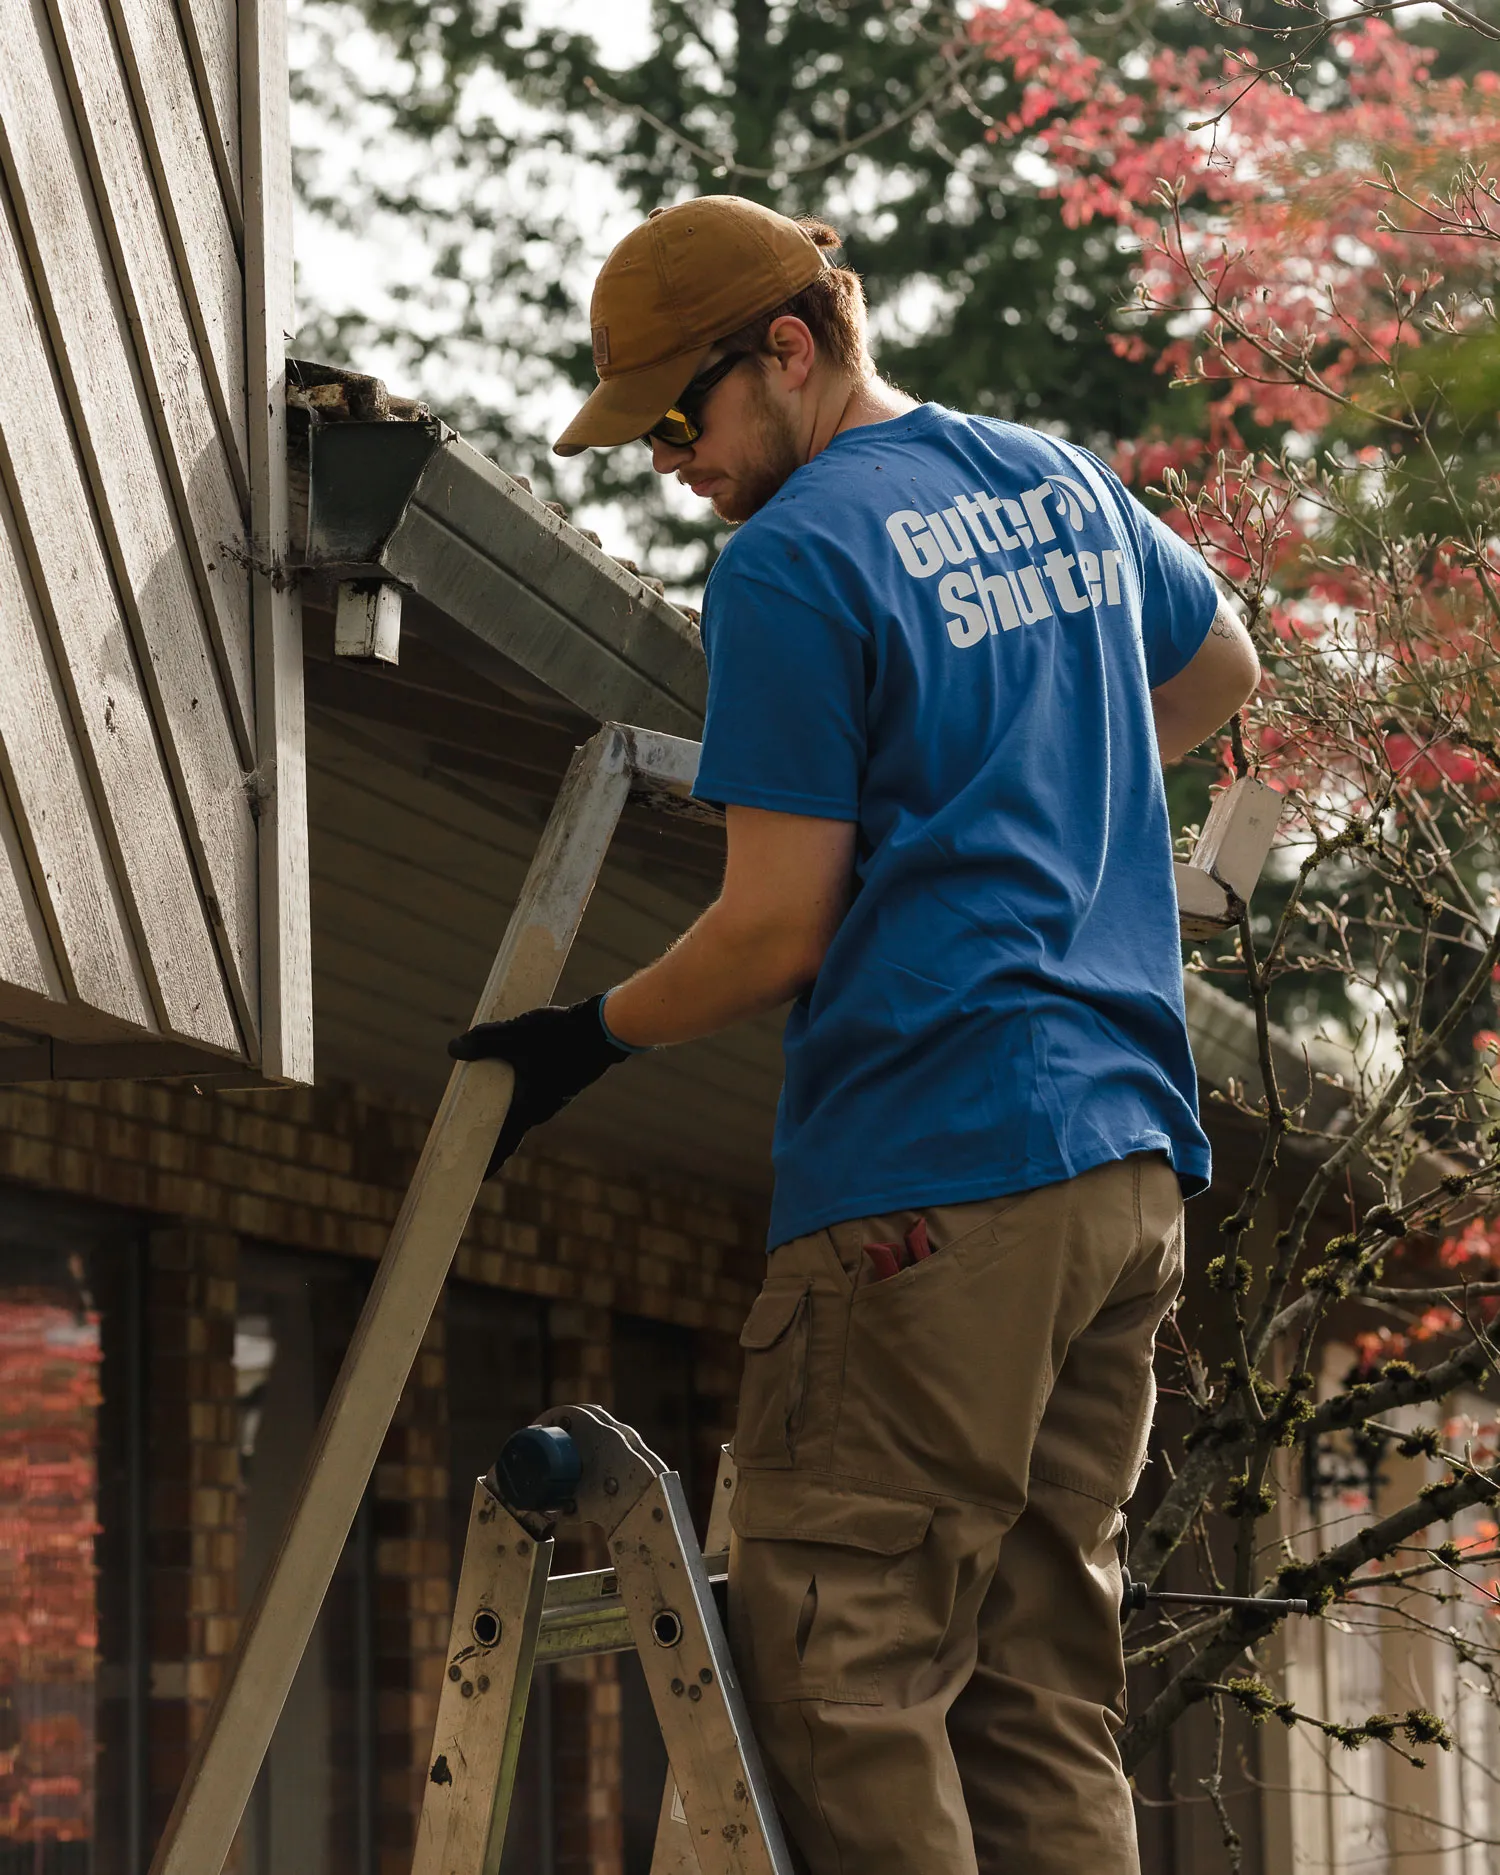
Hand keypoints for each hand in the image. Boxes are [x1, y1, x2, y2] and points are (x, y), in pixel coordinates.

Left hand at [448, 995, 632, 1175]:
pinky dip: (520, 1093)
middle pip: (512, 1127)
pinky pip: (536, 1094)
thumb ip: (484, 1040)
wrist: (605, 1029)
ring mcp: (556, 1096)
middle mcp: (543, 1107)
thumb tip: (453, 1049)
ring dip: (506, 1109)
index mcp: (529, 1106)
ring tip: (486, 1103)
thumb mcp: (515, 1034)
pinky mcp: (564, 1082)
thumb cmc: (560, 1036)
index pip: (505, 1142)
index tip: (478, 1177)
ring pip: (525, 1108)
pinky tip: (514, 1075)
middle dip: (493, 1133)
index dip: (490, 1161)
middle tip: (470, 1138)